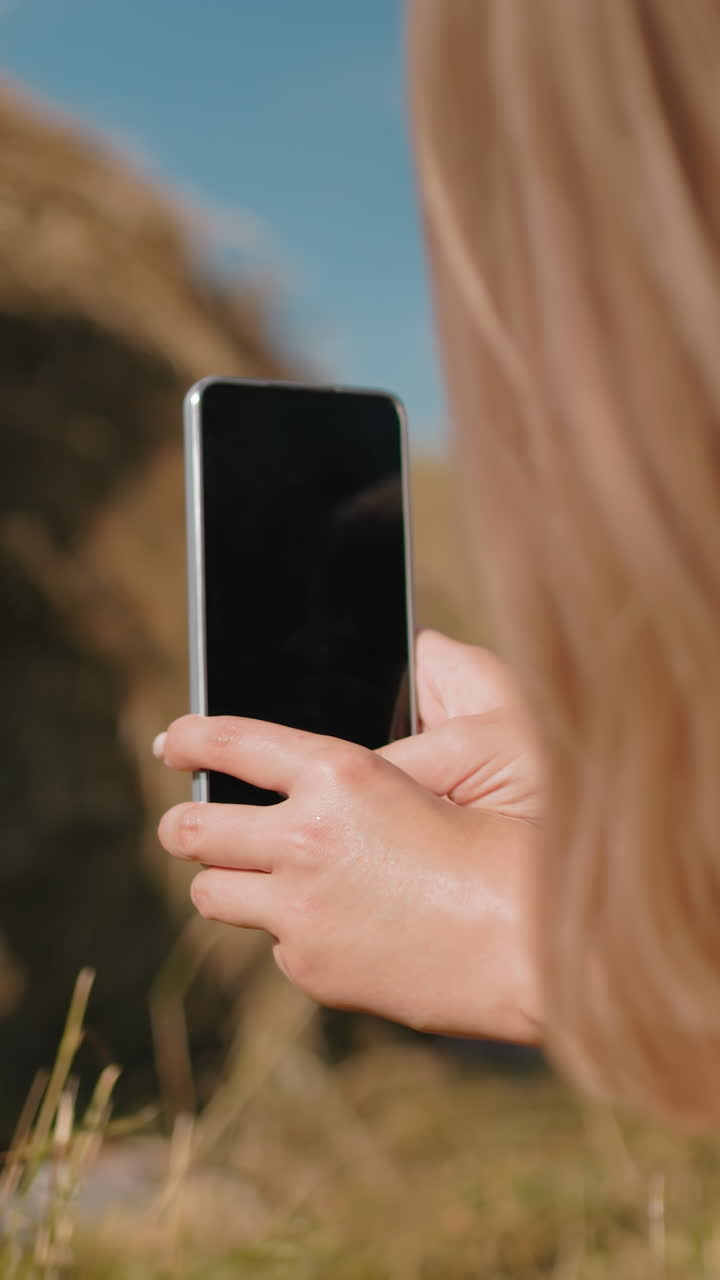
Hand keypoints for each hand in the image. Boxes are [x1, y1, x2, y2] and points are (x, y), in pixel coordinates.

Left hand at [156, 636, 541, 1041]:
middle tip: (183, 827)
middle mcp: (304, 835)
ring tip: (253, 883)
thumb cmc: (494, 847)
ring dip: (226, 882)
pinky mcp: (308, 965)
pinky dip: (295, 934)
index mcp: (339, 772)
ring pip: (211, 892)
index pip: (234, 742)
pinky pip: (274, 943)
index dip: (190, 739)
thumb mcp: (425, 781)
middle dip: (180, 825)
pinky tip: (344, 931)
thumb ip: (347, 782)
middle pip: (192, 829)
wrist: (527, 938)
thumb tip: (296, 787)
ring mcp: (299, 908)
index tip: (171, 743)